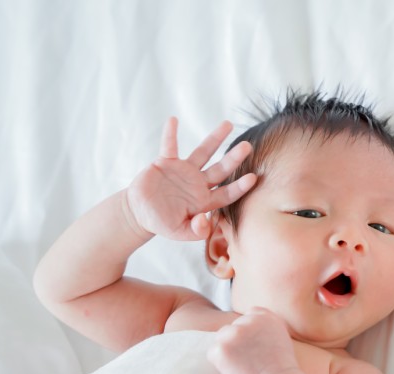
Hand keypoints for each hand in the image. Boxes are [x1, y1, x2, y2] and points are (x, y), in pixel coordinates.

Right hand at [125, 118, 256, 240]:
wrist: (141, 213)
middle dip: (234, 158)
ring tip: (228, 124)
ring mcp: (184, 171)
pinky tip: (173, 120)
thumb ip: (195, 231)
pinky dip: (170, 134)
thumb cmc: (163, 223)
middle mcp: (199, 183)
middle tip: (247, 146)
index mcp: (205, 200)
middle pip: (221, 169)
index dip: (240, 187)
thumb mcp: (179, 232)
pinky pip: (169, 146)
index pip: (227, 193)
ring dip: (215, 139)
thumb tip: (204, 223)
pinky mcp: (166, 162)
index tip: (253, 178)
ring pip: (203, 152)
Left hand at [208, 307, 301, 373]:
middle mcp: (248, 321)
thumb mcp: (282, 337)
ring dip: (227, 350)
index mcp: (265, 317)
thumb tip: (251, 325)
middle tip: (247, 358)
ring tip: (241, 365)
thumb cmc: (281, 366)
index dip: (250, 329)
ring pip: (221, 338)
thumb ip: (267, 326)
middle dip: (237, 341)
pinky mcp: (221, 348)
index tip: (254, 344)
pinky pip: (213, 353)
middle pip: (233, 327)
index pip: (250, 314)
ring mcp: (233, 334)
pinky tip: (235, 370)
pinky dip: (220, 363)